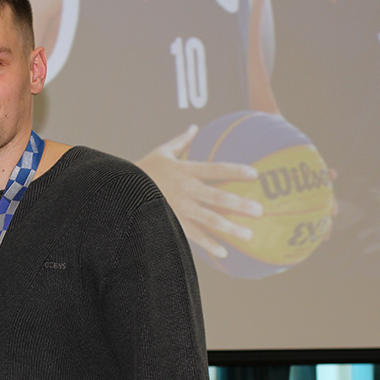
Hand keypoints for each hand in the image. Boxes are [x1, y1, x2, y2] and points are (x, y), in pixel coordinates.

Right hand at [137, 124, 262, 258]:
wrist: (120, 191)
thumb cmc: (142, 170)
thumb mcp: (161, 152)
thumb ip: (181, 141)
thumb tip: (195, 126)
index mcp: (185, 170)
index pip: (215, 169)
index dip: (235, 171)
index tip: (255, 174)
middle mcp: (185, 190)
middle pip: (217, 197)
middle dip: (239, 204)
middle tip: (259, 210)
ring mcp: (179, 209)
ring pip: (209, 220)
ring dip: (230, 228)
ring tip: (249, 235)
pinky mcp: (172, 223)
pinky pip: (193, 235)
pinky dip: (208, 245)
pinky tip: (223, 252)